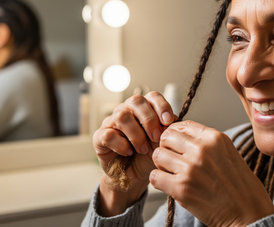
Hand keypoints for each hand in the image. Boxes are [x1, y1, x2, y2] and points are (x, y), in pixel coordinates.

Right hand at [92, 91, 174, 215]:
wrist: (134, 177)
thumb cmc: (149, 156)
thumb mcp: (162, 143)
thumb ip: (167, 130)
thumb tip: (173, 120)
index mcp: (144, 109)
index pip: (153, 96)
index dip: (161, 106)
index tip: (168, 121)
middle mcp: (127, 110)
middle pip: (136, 101)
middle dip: (149, 119)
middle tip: (156, 138)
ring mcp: (112, 122)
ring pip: (122, 115)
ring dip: (136, 134)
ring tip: (143, 149)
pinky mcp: (100, 137)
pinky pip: (108, 134)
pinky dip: (121, 144)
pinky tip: (128, 152)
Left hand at [150, 121, 273, 225]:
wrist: (248, 213)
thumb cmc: (240, 186)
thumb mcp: (228, 152)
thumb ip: (206, 143)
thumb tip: (181, 136)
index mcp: (214, 138)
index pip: (181, 125)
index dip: (174, 135)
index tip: (175, 144)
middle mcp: (202, 149)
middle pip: (166, 137)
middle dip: (166, 148)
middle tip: (171, 160)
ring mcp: (191, 168)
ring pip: (158, 155)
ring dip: (161, 165)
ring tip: (171, 173)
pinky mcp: (182, 188)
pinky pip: (155, 177)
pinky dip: (159, 181)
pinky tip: (169, 185)